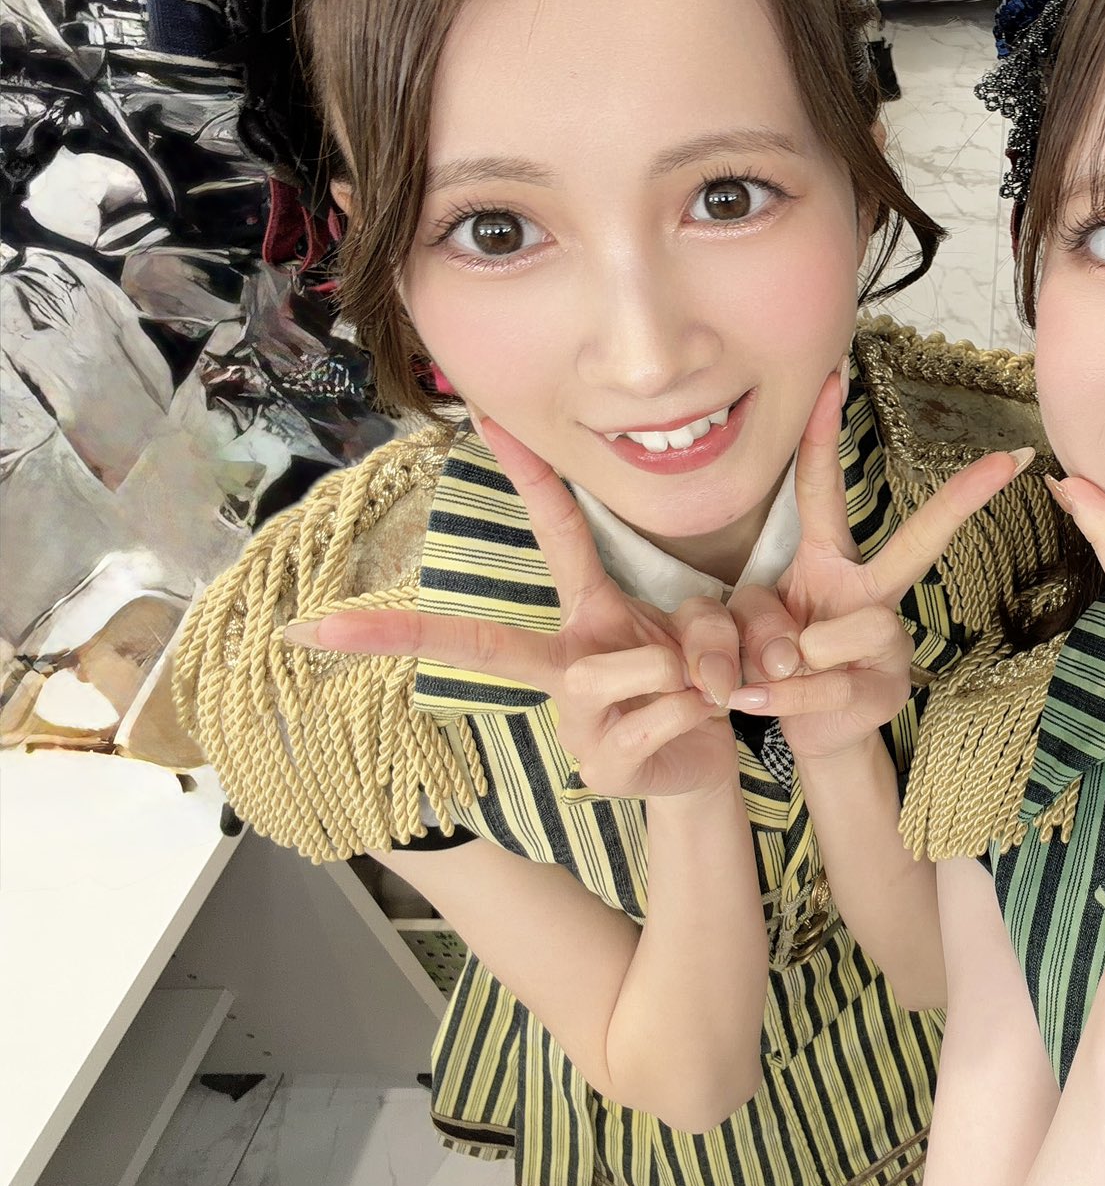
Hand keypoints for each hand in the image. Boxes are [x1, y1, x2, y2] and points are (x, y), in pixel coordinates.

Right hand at [284, 419, 740, 799]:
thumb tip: (688, 660)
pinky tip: (703, 718)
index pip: (555, 535)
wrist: (705, 767)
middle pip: (486, 646)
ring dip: (675, 667)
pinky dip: (695, 707)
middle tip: (319, 629)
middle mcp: (562, 669)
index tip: (484, 417)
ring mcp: (570, 725)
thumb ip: (699, 624)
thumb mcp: (700, 635)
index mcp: (582, 621)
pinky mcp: (600, 768)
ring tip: (701, 684)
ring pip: (607, 671)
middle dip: (408, 635)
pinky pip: (655, 711)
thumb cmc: (689, 687)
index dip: (527, 475)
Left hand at [725, 370, 1031, 759]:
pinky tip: (751, 702)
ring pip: (836, 632)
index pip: (822, 489)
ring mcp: (888, 641)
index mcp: (829, 563)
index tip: (836, 375)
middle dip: (962, 501)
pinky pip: (824, 684)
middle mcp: (870, 592)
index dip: (823, 433)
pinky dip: (777, 697)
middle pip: (917, 543)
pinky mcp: (884, 690)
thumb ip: (753, 618)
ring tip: (764, 677)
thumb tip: (794, 648)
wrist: (809, 733)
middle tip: (1009, 461)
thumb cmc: (780, 663)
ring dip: (782, 659)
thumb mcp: (748, 626)